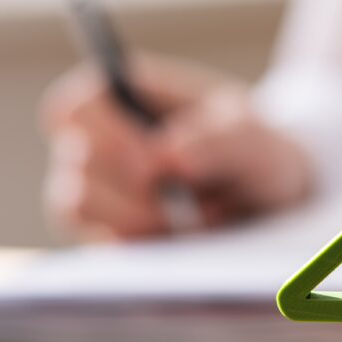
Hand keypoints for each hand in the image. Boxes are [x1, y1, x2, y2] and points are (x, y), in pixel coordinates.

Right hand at [40, 55, 314, 238]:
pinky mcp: (103, 234)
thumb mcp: (253, 137)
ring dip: (136, 220)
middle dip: (132, 191)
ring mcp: (92, 191)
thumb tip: (166, 158)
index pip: (73, 111)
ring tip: (190, 218)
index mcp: (117, 95)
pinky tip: (181, 239)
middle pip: (73, 167)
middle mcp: (91, 143)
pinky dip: (142, 246)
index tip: (154, 164)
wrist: (268, 198)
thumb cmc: (253, 150)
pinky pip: (99, 246)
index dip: (107, 139)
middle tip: (183, 201)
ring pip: (75, 209)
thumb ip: (217, 140)